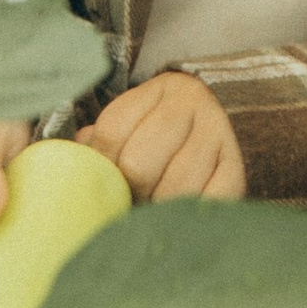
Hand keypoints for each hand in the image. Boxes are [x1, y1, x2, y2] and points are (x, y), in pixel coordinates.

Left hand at [82, 71, 245, 202]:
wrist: (220, 126)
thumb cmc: (159, 135)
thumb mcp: (130, 124)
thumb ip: (98, 143)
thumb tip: (70, 165)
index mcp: (161, 88)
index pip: (111, 132)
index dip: (99, 165)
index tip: (101, 179)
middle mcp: (194, 104)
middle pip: (138, 165)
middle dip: (127, 191)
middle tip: (127, 200)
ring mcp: (219, 136)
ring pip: (171, 190)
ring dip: (155, 210)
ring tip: (151, 211)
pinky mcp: (236, 172)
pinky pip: (203, 205)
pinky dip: (184, 218)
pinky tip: (176, 216)